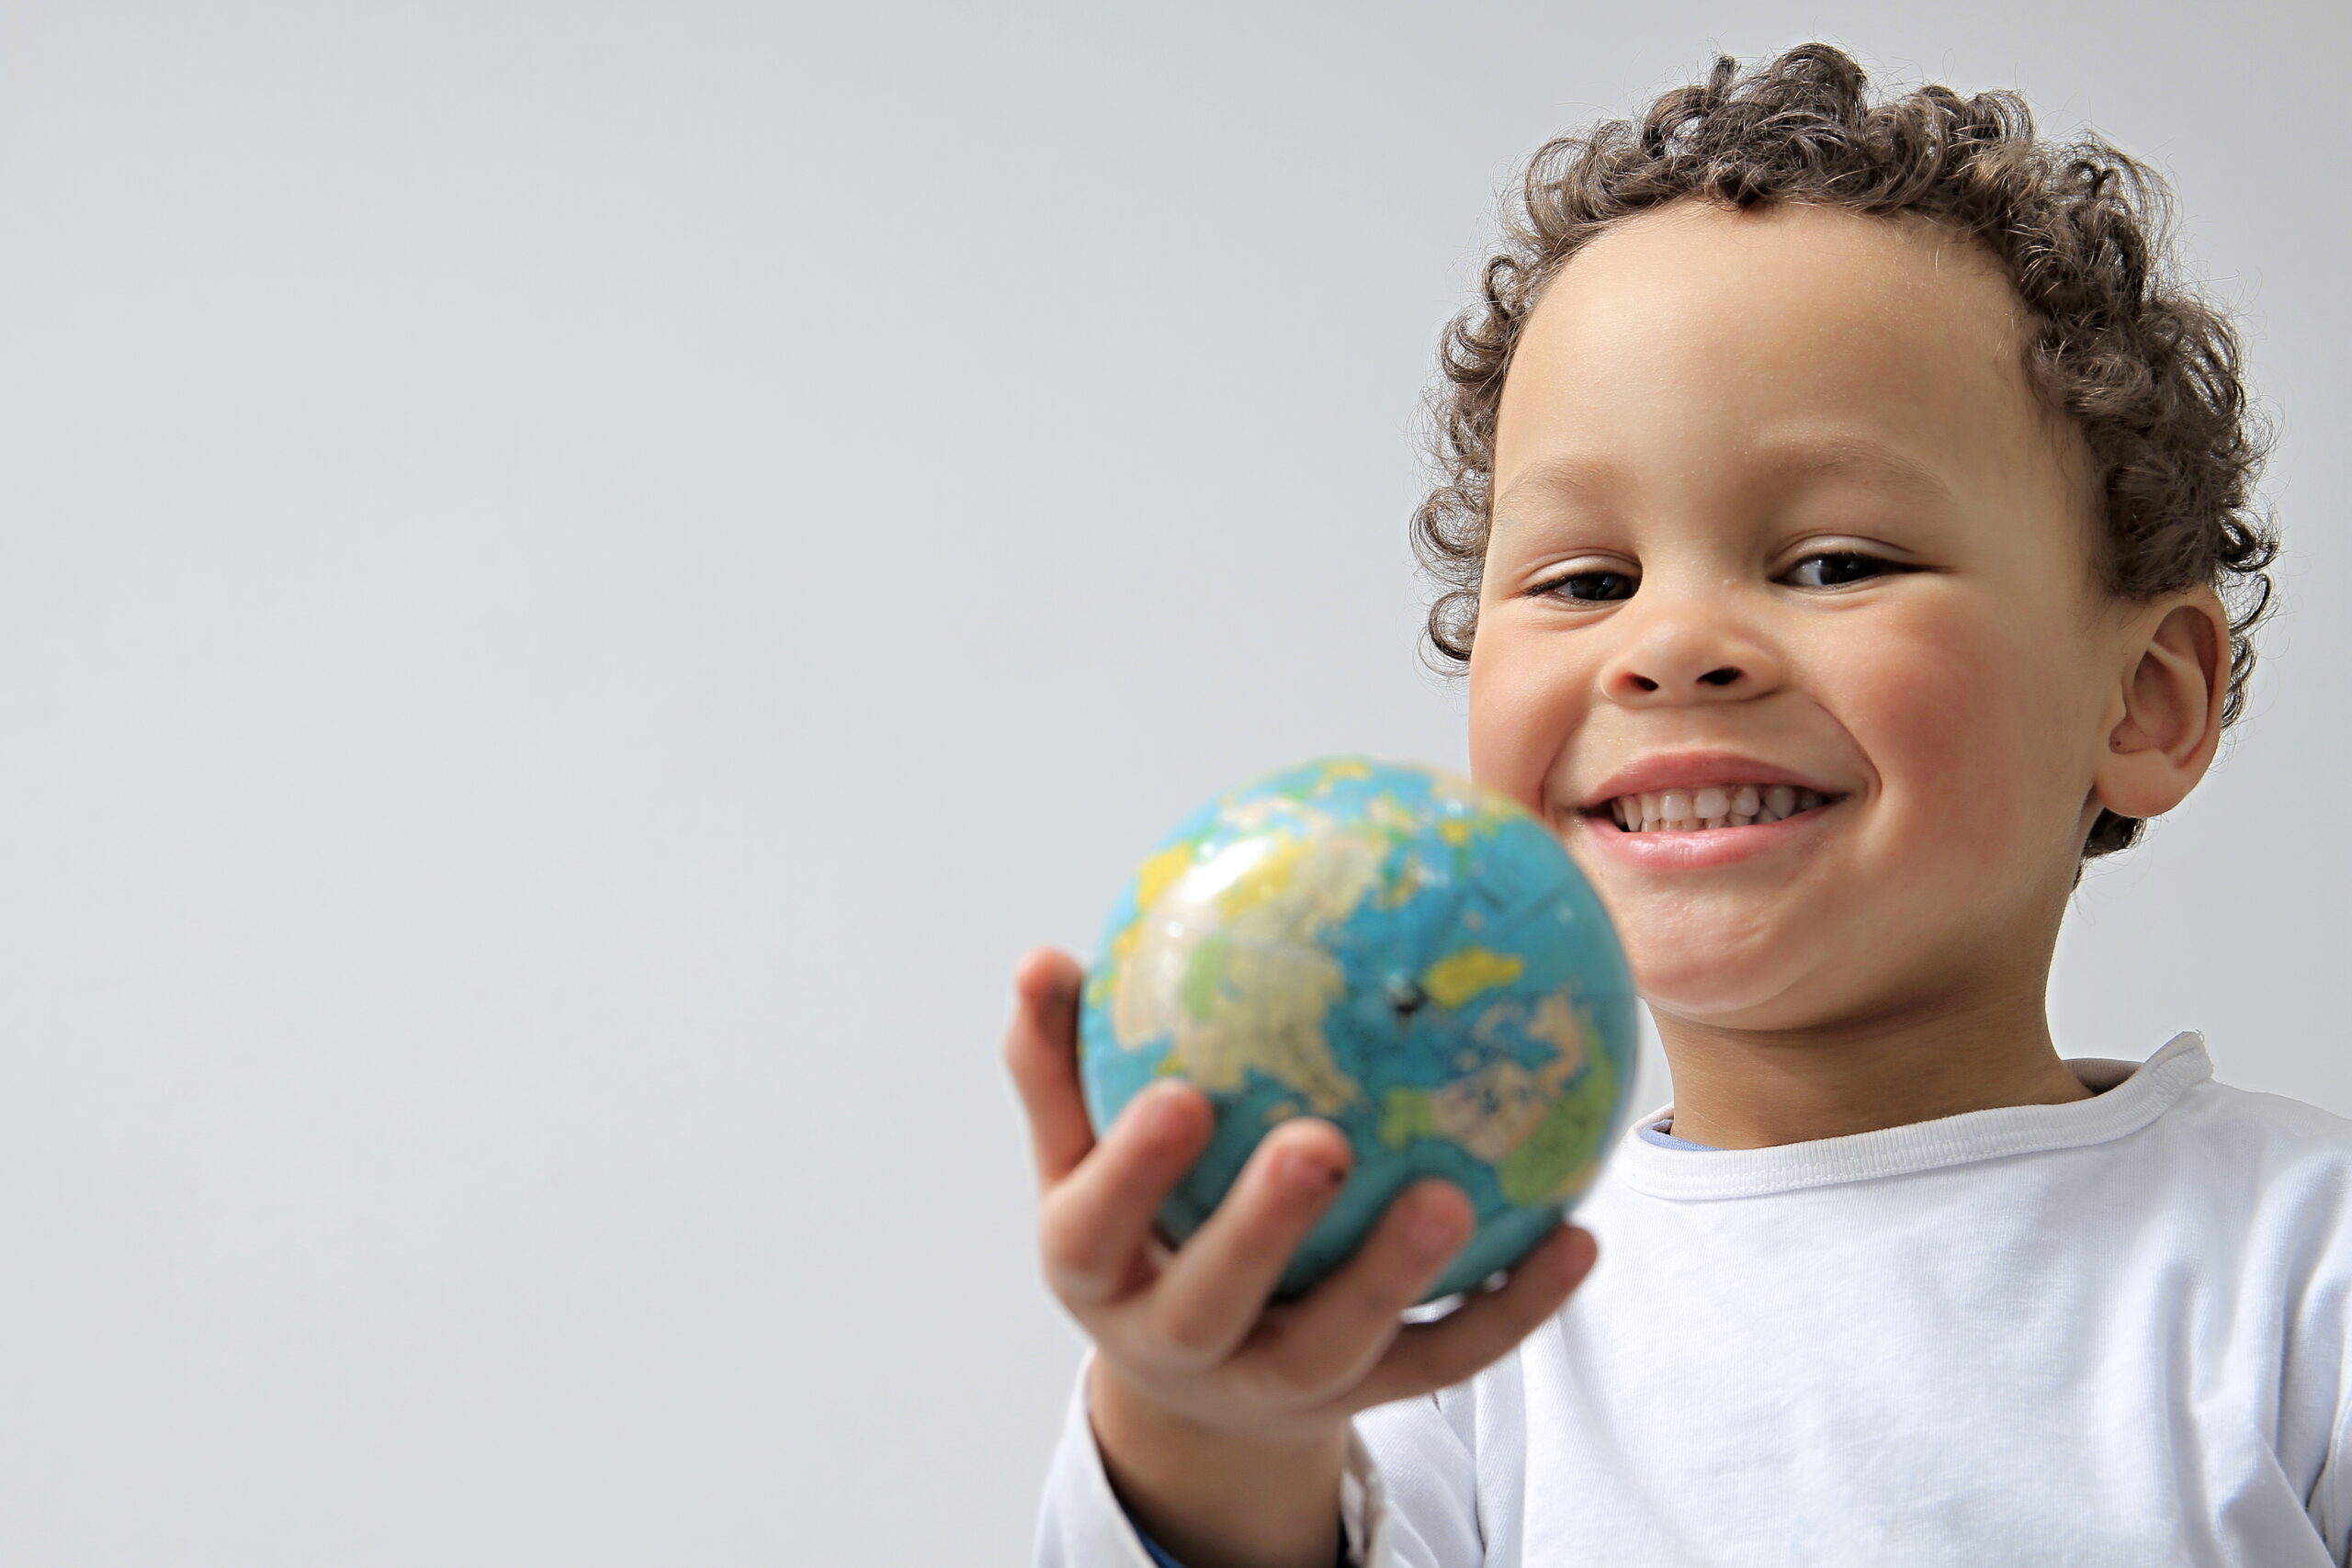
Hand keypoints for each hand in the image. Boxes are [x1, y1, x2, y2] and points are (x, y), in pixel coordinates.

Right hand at [1004, 946, 1598, 1451]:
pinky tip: (1576, 1235)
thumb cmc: (1136, 1226)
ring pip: (1339, 1345)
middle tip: (1320, 1142)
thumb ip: (1060, 1063)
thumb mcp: (1078, 1156)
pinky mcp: (1367, 1401)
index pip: (1096, 1227)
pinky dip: (1515, 1306)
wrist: (1197, 1384)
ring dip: (1397, 1275)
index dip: (1132, 1170)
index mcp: (1097, 1271)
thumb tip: (1043, 959)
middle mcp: (1181, 1340)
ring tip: (1455, 1193)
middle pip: (1215, 1302)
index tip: (1180, 1093)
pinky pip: (1446, 1357)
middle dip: (1264, 1232)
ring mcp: (1278, 1380)